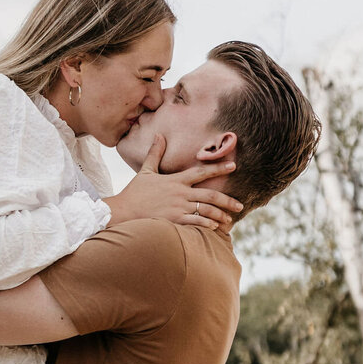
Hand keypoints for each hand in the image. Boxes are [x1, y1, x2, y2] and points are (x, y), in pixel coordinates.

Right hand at [106, 135, 241, 231]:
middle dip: (227, 201)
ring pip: (205, 210)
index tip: (233, 166)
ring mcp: (177, 208)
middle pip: (210, 195)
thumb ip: (155, 153)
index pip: (201, 172)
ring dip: (219, 216)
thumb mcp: (145, 171)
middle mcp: (180, 193)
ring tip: (229, 221)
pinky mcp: (173, 221)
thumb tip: (159, 135)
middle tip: (240, 206)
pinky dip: (206, 225)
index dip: (218, 168)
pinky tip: (214, 228)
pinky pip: (194, 223)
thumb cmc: (134, 193)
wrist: (122, 211)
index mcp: (176, 180)